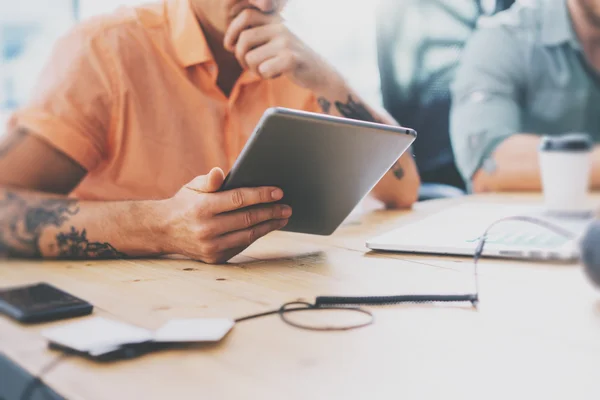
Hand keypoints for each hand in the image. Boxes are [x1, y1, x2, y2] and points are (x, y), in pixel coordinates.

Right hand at [157, 168, 290, 263]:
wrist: (163, 231)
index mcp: (202, 208)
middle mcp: (206, 229)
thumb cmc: (184, 204)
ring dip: (269, 226)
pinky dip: (256, 235)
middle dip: (271, 212)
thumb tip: (219, 172)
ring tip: (282, 217)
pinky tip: (267, 227)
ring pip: (248, 235)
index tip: (279, 192)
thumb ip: (209, 181)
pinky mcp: (215, 258)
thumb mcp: (192, 187)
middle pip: (247, 219)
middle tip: (287, 207)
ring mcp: (211, 247)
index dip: (261, 195)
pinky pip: (242, 245)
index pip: (238, 200)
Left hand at [223, 8, 336, 91]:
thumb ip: (258, 33)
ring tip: (265, 70)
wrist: (321, 73)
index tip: (230, 46)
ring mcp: (286, 41)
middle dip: (240, 56)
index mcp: (276, 18)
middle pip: (244, 39)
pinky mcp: (290, 58)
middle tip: (248, 65)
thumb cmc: (293, 58)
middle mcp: (281, 25)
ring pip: (251, 57)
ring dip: (253, 69)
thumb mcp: (277, 39)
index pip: (245, 15)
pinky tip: (276, 75)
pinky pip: (263, 69)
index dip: (232, 31)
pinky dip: (265, 76)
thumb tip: (230, 40)